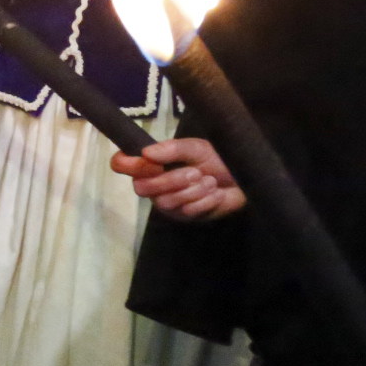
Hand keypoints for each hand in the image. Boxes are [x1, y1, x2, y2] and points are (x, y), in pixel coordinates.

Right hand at [113, 136, 245, 218]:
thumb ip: (172, 149)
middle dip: (170, 181)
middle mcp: (153, 185)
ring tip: (210, 181)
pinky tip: (216, 194)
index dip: (129, 164)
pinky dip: (205, 201)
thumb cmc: (218, 159)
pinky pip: (186, 212)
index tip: (152, 163)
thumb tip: (146, 153)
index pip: (120, 164)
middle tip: (195, 173)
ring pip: (165, 202)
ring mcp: (167, 203)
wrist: (244, 179)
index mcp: (151, 164)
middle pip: (141, 188)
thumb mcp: (196, 148)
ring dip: (192, 190)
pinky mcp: (184, 217)